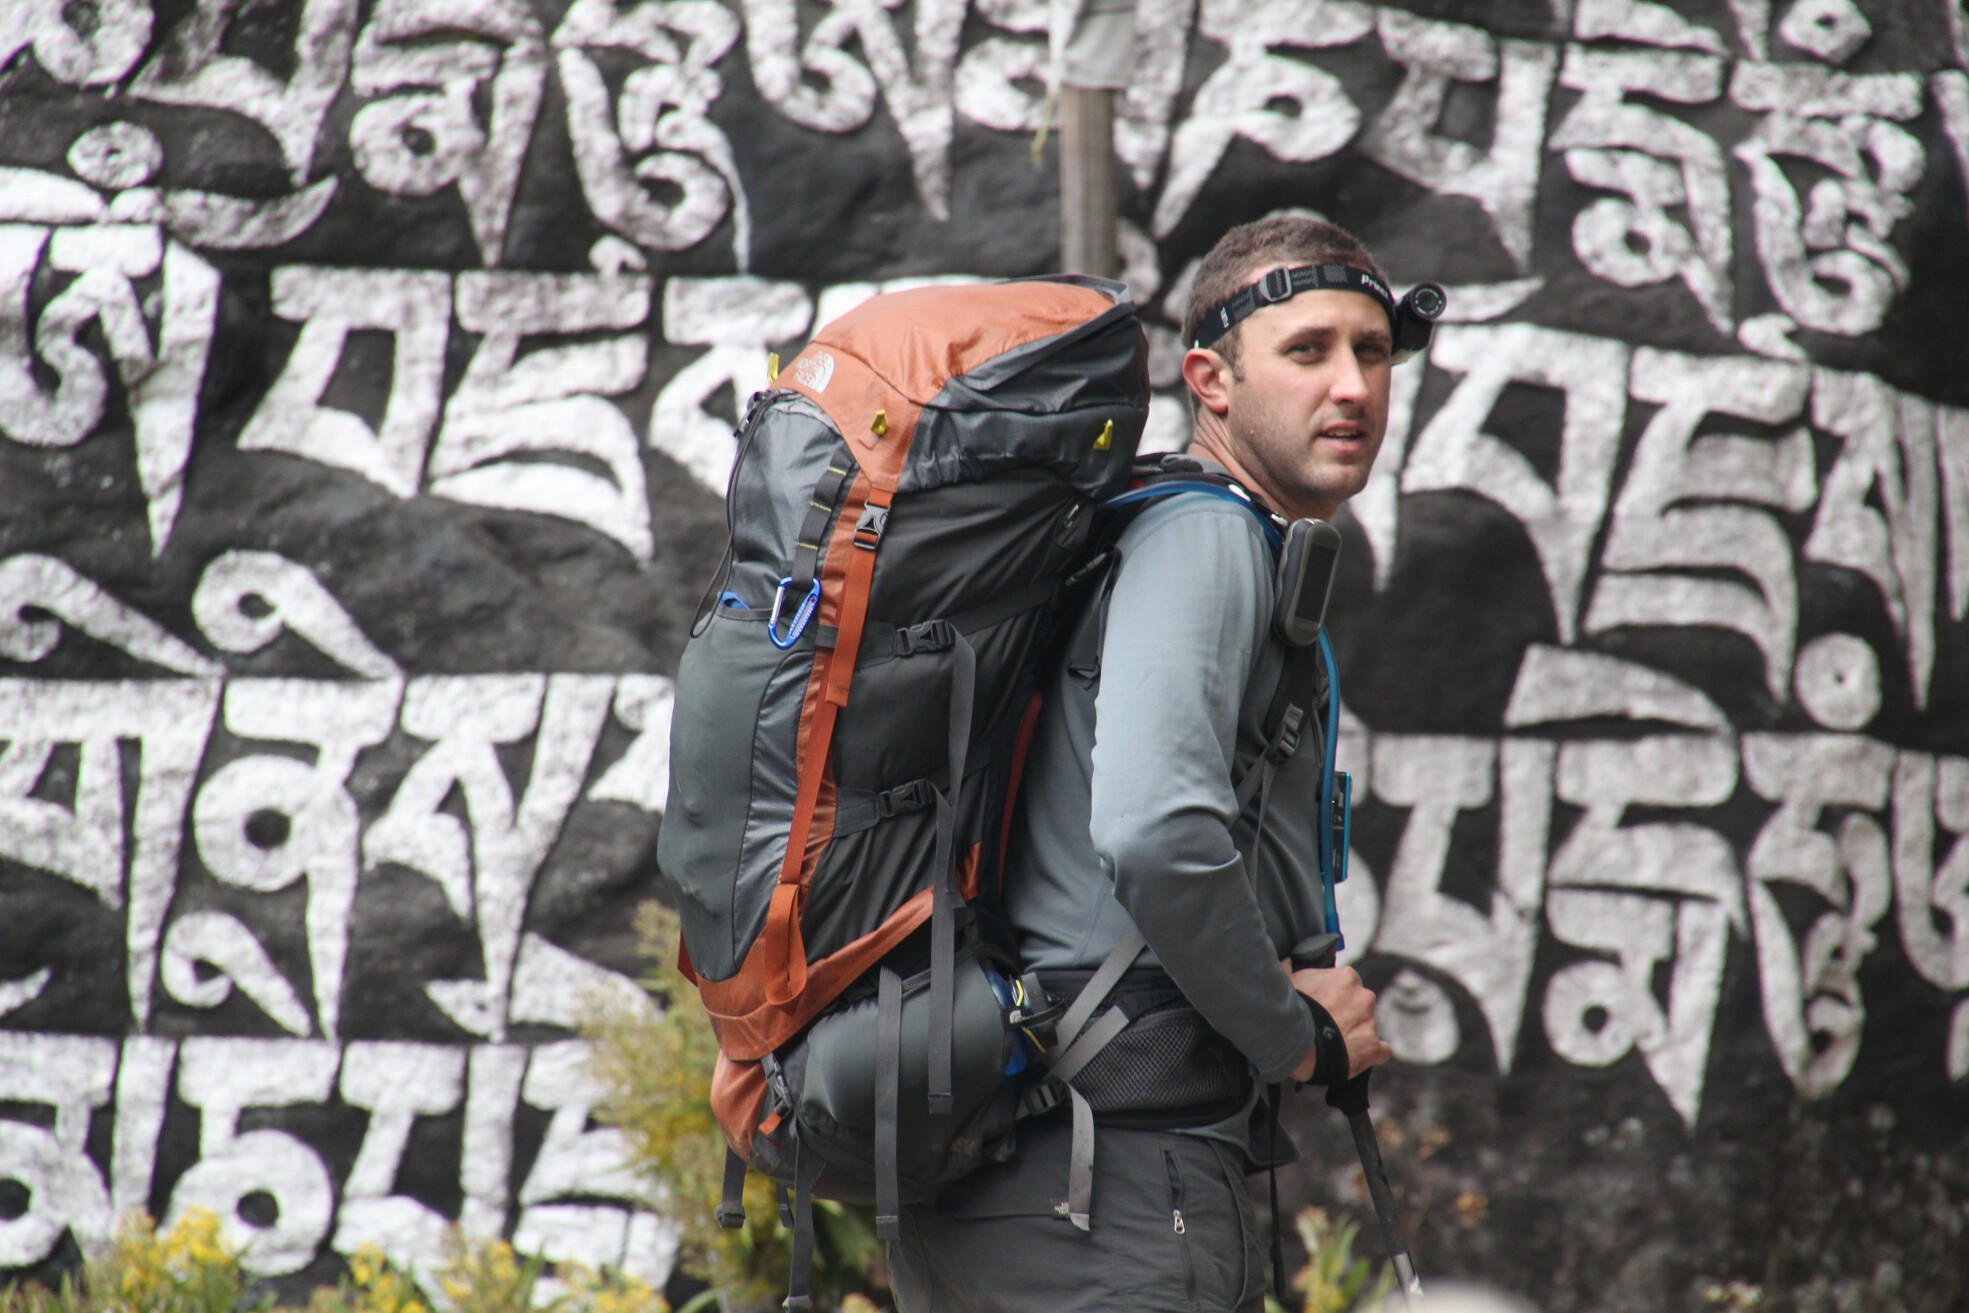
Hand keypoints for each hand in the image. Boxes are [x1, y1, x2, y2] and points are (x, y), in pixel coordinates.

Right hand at [1284, 963, 1392, 1083]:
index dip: (1334, 997)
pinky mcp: (1372, 1047)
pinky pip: (1382, 1050)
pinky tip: (1358, 1057)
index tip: (1323, 1007)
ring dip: (1355, 1033)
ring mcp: (1370, 1023)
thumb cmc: (1290, 1009)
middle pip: (1360, 1005)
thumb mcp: (1288, 982)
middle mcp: (1364, 997)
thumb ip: (1291, 971)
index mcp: (1347, 977)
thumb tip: (1287, 962)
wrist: (1294, 1042)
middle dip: (1348, 1014)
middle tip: (1328, 1026)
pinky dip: (1372, 1053)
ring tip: (1335, 1045)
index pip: (1347, 985)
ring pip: (1367, 1026)